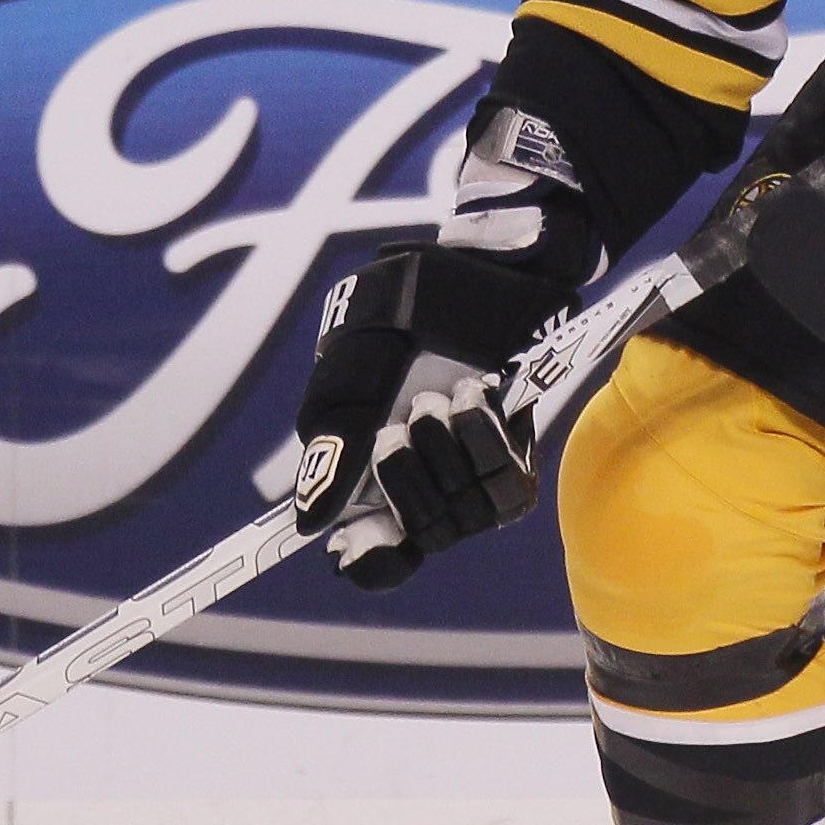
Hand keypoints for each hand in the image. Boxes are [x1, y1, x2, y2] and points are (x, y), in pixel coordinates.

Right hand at [293, 246, 579, 590]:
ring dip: (449, 451)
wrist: (490, 264)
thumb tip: (308, 522)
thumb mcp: (359, 363)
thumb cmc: (410, 303)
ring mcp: (471, 472)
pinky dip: (488, 442)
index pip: (371, 552)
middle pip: (416, 534)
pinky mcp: (516, 454)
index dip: (366, 560)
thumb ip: (335, 441)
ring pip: (462, 517)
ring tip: (444, 393)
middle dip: (406, 480)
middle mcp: (422, 481)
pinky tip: (477, 397)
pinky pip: (507, 489)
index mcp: (367, 467)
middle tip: (401, 420)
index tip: (354, 548)